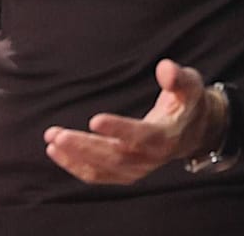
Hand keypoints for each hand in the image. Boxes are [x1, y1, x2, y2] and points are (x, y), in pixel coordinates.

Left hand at [43, 58, 224, 183]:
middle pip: (115, 156)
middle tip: (58, 134)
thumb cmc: (187, 103)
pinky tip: (56, 152)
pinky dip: (75, 166)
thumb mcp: (189, 85)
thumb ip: (177, 78)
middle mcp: (150, 158)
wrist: (192, 132)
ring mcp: (136, 169)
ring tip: (51, 139)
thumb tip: (165, 68)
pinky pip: (97, 175)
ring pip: (102, 168)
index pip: (140, 136)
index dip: (118, 129)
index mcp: (165, 136)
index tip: (94, 120)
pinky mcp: (124, 174)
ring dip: (74, 156)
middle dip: (84, 146)